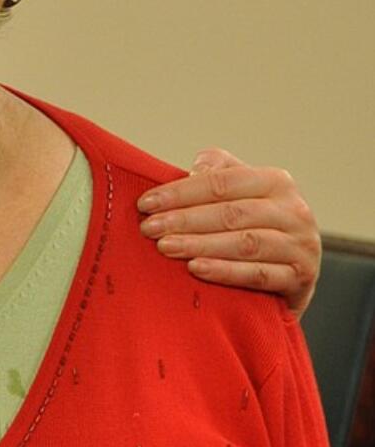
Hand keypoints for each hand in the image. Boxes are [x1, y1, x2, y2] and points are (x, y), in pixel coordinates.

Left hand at [137, 149, 320, 316]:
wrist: (293, 276)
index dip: (182, 192)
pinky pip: (257, 274)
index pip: (223, 182)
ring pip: (245, 243)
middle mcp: (293, 211)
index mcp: (276, 182)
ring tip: (165, 247)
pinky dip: (225, 271)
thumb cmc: (255, 228)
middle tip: (149, 228)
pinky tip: (196, 269)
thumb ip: (218, 174)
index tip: (146, 204)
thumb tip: (195, 169)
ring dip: (200, 244)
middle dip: (185, 220)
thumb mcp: (241, 195)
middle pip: (232, 212)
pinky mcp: (300, 278)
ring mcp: (300, 245)